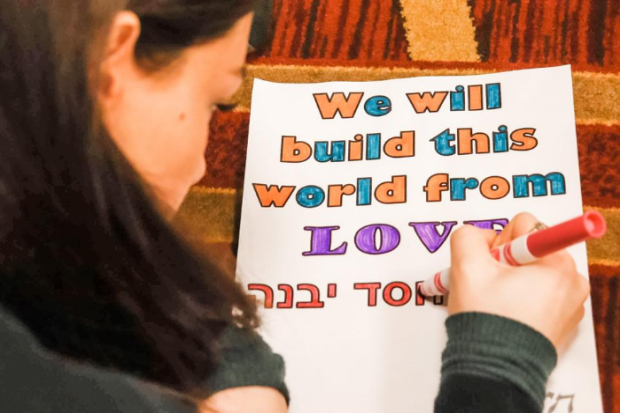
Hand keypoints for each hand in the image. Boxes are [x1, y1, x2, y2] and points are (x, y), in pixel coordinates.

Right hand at [447, 212, 590, 348]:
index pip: (523, 225)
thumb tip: (479, 236)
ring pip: (533, 271)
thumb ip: (468, 237)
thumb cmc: (487, 321)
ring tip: (497, 301)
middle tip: (490, 285)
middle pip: (529, 249)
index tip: (492, 265)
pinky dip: (522, 298)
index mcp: (556, 263)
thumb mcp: (466, 267)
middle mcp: (572, 280)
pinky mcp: (563, 321)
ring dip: (512, 279)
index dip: (498, 242)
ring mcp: (571, 303)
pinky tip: (507, 312)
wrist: (494, 370)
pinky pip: (541, 294)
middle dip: (505, 261)